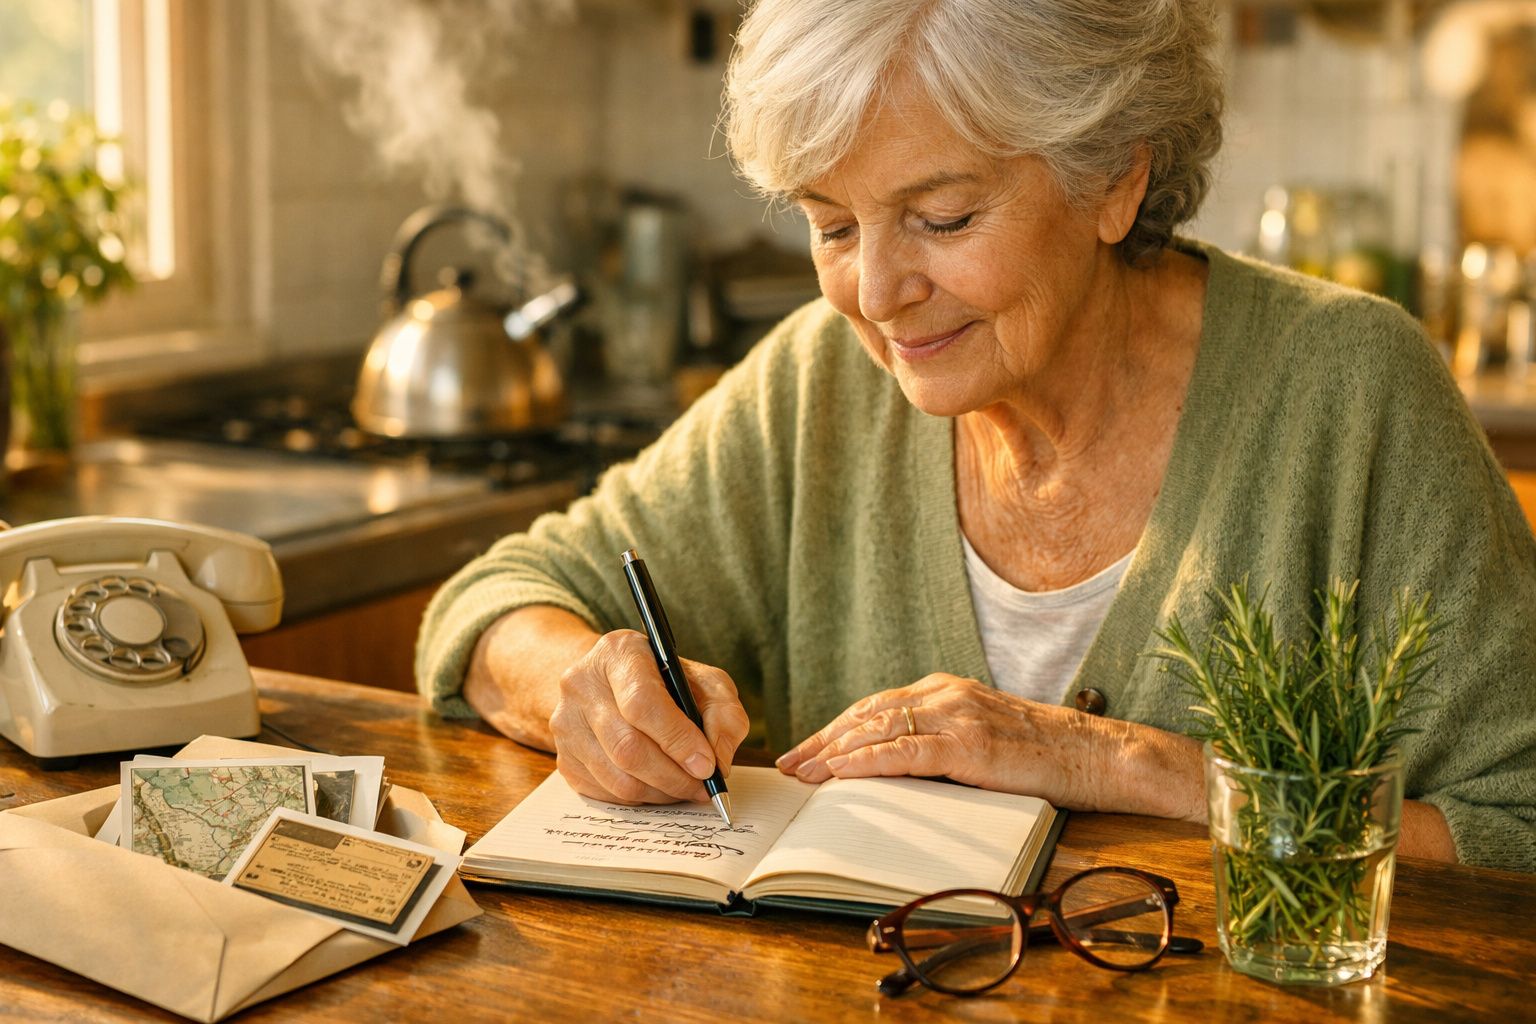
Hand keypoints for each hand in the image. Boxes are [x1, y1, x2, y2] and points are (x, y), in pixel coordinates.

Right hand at [549, 628, 750, 805]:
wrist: (610, 684)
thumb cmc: (665, 682)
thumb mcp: (704, 681)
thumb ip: (723, 713)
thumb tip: (718, 759)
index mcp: (619, 653)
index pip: (642, 702)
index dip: (677, 739)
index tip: (706, 765)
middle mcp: (582, 684)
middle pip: (627, 747)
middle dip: (673, 776)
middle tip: (703, 787)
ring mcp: (566, 723)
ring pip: (617, 778)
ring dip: (660, 793)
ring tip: (685, 788)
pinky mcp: (563, 757)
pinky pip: (605, 793)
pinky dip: (640, 799)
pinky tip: (659, 786)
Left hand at [774, 674, 1143, 812]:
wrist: (1093, 754)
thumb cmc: (1040, 755)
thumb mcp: (980, 740)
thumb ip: (939, 744)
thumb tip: (893, 771)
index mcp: (944, 691)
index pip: (874, 709)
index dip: (835, 730)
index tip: (805, 752)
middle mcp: (944, 694)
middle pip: (866, 715)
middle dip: (822, 741)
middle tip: (788, 764)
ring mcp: (956, 716)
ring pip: (878, 729)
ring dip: (834, 753)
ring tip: (803, 774)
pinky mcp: (969, 744)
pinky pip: (906, 751)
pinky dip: (868, 761)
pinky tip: (842, 773)